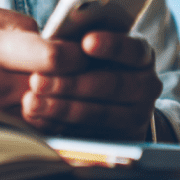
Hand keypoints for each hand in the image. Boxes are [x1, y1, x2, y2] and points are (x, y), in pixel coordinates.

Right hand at [0, 3, 86, 115]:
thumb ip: (19, 22)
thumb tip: (53, 34)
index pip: (53, 57)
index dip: (76, 52)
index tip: (80, 46)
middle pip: (58, 85)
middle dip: (77, 74)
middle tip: (84, 63)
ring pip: (52, 109)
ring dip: (64, 96)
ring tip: (64, 79)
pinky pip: (35, 125)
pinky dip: (47, 112)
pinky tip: (44, 97)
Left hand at [21, 31, 162, 140]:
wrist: (107, 100)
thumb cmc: (91, 62)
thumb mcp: (90, 46)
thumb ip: (79, 42)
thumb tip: (55, 41)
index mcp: (141, 55)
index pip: (133, 49)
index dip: (112, 45)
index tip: (86, 42)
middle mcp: (146, 85)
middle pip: (113, 85)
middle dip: (72, 83)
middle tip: (37, 80)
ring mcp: (137, 114)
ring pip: (100, 113)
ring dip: (62, 108)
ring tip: (32, 102)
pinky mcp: (121, 138)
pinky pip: (91, 134)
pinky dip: (62, 125)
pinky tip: (40, 117)